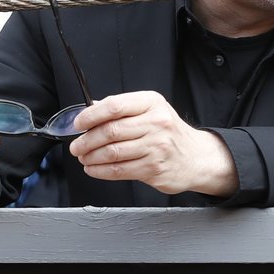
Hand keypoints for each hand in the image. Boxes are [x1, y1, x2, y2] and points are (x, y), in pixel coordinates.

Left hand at [69, 91, 238, 196]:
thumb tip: (90, 109)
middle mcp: (156, 122)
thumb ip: (122, 109)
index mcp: (152, 103)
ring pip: (113, 152)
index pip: (114, 106)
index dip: (91, 115)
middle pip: (111, 131)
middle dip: (87, 140)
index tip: (78, 123)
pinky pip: (120, 170)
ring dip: (91, 157)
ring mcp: (156, 146)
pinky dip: (101, 171)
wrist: (196, 157)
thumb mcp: (151, 110)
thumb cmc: (169, 132)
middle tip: (77, 145)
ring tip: (83, 157)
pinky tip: (94, 169)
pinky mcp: (154, 168)